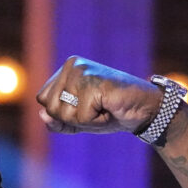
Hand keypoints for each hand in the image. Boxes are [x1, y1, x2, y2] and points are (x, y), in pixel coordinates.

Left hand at [35, 56, 161, 135]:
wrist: (144, 110)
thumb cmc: (111, 112)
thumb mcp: (79, 121)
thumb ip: (57, 121)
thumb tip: (42, 115)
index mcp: (66, 69)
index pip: (43, 100)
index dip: (62, 114)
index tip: (86, 107)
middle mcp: (72, 65)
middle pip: (50, 108)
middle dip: (72, 118)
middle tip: (96, 109)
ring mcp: (82, 72)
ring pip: (64, 114)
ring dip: (86, 121)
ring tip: (104, 108)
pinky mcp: (93, 84)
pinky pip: (81, 117)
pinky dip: (96, 121)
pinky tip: (110, 109)